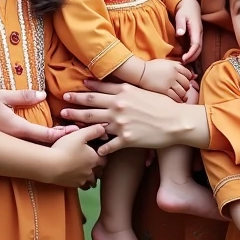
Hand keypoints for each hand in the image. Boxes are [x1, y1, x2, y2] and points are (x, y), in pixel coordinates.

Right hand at [0, 89, 78, 144]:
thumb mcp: (0, 96)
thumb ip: (22, 96)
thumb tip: (42, 95)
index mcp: (17, 128)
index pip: (45, 134)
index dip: (62, 134)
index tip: (77, 131)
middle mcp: (17, 140)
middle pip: (45, 144)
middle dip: (62, 141)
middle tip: (80, 138)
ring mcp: (13, 144)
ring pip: (38, 148)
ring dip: (54, 145)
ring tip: (71, 142)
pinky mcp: (9, 143)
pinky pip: (29, 147)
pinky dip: (42, 145)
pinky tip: (51, 143)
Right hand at [47, 125, 106, 187]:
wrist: (51, 166)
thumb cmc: (66, 148)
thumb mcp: (80, 134)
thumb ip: (93, 130)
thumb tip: (104, 128)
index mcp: (94, 159)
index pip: (105, 160)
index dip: (103, 156)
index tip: (99, 152)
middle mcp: (91, 172)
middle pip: (99, 172)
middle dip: (98, 168)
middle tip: (94, 163)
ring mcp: (82, 180)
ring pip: (91, 181)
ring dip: (91, 177)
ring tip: (86, 171)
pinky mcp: (73, 185)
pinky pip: (81, 185)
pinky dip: (81, 181)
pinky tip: (76, 176)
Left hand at [61, 79, 206, 155]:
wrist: (176, 122)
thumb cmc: (164, 105)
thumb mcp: (144, 91)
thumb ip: (128, 90)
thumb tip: (117, 87)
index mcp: (124, 91)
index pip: (100, 88)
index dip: (86, 88)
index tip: (75, 87)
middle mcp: (119, 105)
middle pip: (91, 104)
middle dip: (75, 103)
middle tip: (63, 103)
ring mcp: (121, 123)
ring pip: (94, 123)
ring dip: (78, 123)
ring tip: (67, 122)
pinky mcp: (126, 140)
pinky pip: (108, 146)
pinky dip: (100, 149)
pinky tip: (93, 151)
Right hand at [141, 59, 192, 101]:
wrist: (141, 72)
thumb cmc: (153, 67)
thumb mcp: (165, 62)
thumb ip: (176, 65)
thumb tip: (185, 69)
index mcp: (174, 66)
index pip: (188, 73)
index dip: (189, 78)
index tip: (186, 81)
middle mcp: (174, 74)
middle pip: (186, 83)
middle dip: (186, 87)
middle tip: (184, 89)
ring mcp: (169, 82)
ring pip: (182, 91)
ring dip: (183, 95)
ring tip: (182, 96)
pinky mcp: (164, 90)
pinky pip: (175, 97)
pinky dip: (178, 100)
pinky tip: (178, 101)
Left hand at [174, 0, 202, 62]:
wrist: (190, 4)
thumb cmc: (185, 10)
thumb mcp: (180, 16)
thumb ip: (180, 25)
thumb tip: (180, 34)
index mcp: (196, 30)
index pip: (196, 44)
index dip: (191, 53)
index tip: (184, 59)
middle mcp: (200, 34)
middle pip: (199, 49)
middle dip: (192, 57)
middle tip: (183, 63)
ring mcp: (199, 35)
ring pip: (198, 49)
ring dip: (193, 56)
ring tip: (184, 61)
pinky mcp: (196, 36)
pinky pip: (196, 46)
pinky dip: (192, 53)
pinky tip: (185, 56)